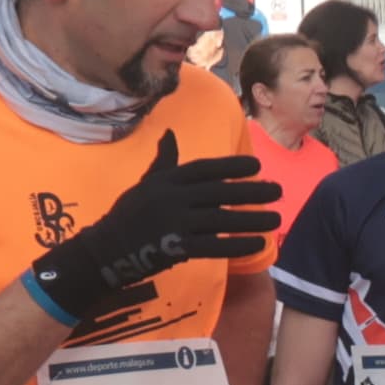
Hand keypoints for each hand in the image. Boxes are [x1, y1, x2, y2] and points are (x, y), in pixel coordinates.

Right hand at [26, 138, 278, 334]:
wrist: (105, 250)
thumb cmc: (129, 215)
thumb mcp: (145, 183)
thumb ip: (165, 162)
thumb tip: (170, 134)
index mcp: (165, 180)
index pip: (205, 169)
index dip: (232, 165)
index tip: (257, 165)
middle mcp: (171, 198)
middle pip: (220, 192)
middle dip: (252, 191)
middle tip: (278, 190)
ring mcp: (173, 223)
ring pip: (222, 219)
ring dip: (252, 220)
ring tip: (276, 219)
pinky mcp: (175, 248)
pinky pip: (213, 246)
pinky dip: (237, 246)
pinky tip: (257, 244)